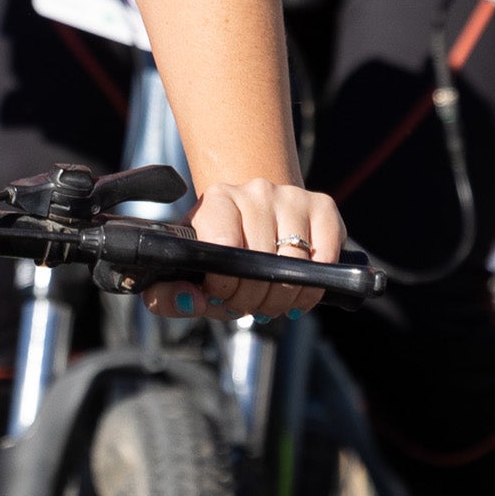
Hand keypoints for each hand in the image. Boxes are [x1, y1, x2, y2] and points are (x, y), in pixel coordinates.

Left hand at [155, 175, 346, 321]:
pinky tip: (297, 290)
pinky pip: (326, 258)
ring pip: (296, 266)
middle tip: (247, 305)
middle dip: (253, 300)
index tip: (220, 295)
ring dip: (284, 298)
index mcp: (217, 199)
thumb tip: (190, 300)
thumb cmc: (219, 248)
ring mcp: (292, 196)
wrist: (253, 212)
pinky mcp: (323, 205)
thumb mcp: (187, 268)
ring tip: (270, 301)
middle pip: (262, 264)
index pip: (224, 251)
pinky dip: (313, 287)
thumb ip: (168, 295)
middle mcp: (256, 191)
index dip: (224, 286)